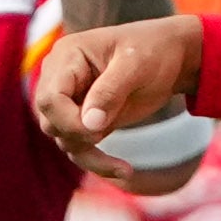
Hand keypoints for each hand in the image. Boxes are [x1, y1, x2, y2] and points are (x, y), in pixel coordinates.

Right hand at [35, 15, 207, 180]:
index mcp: (68, 56)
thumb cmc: (154, 50)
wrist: (171, 57)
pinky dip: (98, 162)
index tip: (98, 131)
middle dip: (78, 138)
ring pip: (64, 139)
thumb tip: (89, 124)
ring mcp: (72, 100)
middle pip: (50, 121)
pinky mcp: (85, 119)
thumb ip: (110, 91)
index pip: (49, 97)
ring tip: (125, 169)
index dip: (68, 120)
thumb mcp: (136, 64)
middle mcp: (61, 78)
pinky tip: (124, 170)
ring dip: (90, 157)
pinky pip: (80, 147)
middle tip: (111, 144)